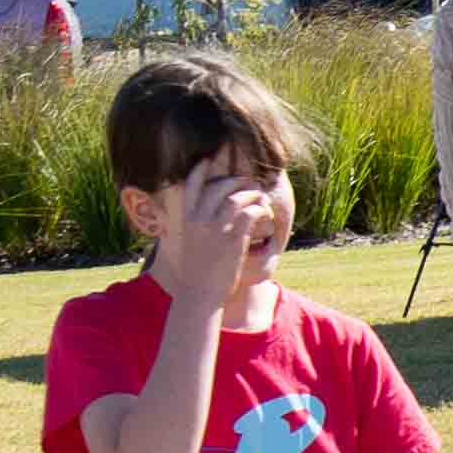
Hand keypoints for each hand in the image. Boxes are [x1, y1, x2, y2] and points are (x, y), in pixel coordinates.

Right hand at [151, 167, 271, 308]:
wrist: (199, 294)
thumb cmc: (197, 272)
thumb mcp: (190, 242)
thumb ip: (197, 225)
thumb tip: (207, 215)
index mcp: (186, 218)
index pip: (191, 183)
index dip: (201, 168)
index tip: (210, 158)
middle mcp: (198, 219)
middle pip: (220, 186)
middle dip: (238, 181)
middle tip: (250, 183)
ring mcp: (215, 228)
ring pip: (237, 197)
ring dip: (252, 193)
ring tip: (261, 196)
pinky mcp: (232, 239)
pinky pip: (250, 212)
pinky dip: (260, 209)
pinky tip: (265, 213)